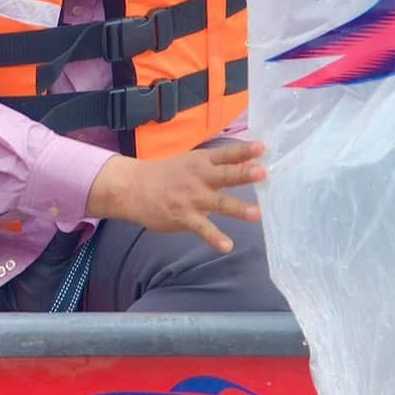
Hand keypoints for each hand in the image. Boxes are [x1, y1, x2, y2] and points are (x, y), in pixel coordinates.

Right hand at [85, 141, 265, 253]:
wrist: (131, 187)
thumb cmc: (165, 175)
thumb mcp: (189, 163)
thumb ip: (214, 166)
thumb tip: (245, 167)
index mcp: (201, 161)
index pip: (226, 154)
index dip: (244, 151)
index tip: (262, 147)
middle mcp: (199, 178)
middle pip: (225, 175)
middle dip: (243, 174)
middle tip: (262, 173)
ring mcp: (192, 198)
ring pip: (219, 204)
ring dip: (238, 208)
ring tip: (257, 214)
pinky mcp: (184, 217)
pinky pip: (202, 229)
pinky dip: (214, 238)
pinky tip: (227, 246)